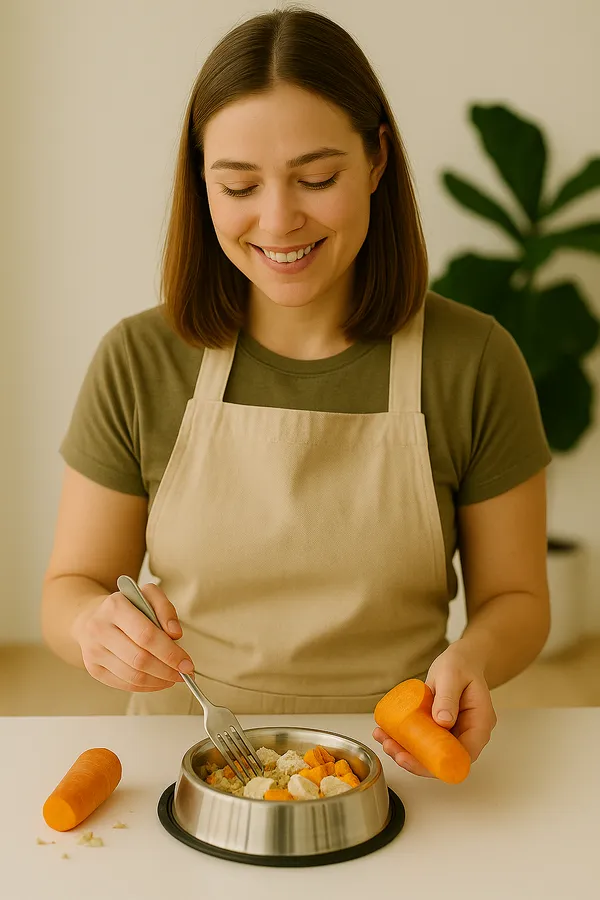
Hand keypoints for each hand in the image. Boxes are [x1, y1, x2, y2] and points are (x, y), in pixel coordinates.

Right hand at [72, 583, 195, 691]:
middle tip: (184, 673)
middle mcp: (99, 629)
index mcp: (115, 607)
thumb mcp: (147, 594)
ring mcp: (93, 651)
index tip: (187, 663)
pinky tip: (158, 681)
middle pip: (140, 659)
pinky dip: (146, 686)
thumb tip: (175, 634)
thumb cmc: (126, 606)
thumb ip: (165, 609)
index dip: (170, 653)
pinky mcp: (93, 669)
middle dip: (167, 670)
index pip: (146, 635)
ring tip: (173, 677)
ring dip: (159, 681)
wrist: (91, 616)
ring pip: (132, 675)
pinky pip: (124, 684)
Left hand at [373, 642, 496, 776]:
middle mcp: (469, 733)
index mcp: (480, 724)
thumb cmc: (460, 665)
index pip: (463, 755)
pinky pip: (425, 739)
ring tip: (384, 739)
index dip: (438, 763)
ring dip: (407, 751)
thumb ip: (448, 697)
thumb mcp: (452, 676)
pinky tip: (388, 732)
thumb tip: (443, 722)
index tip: (412, 759)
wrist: (460, 658)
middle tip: (391, 748)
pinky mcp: (441, 729)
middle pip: (445, 758)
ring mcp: (455, 732)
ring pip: (433, 752)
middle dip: (416, 760)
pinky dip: (407, 739)